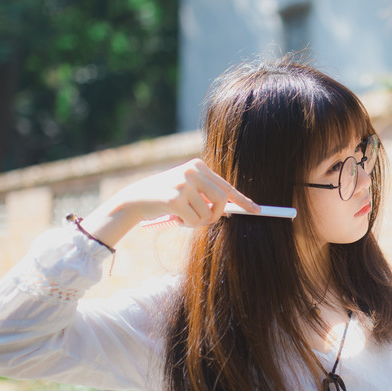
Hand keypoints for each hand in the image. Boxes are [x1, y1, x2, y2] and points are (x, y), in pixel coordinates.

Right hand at [111, 158, 260, 227]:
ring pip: (208, 213)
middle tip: (203, 220)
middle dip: (216, 215)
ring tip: (182, 215)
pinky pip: (195, 220)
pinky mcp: (175, 198)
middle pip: (222, 200)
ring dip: (197, 221)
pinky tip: (175, 218)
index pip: (226, 185)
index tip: (257, 210)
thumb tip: (231, 211)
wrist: (134, 200)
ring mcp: (183, 183)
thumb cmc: (164, 198)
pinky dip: (187, 225)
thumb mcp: (188, 191)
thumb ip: (207, 196)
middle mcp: (192, 171)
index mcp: (198, 166)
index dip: (242, 200)